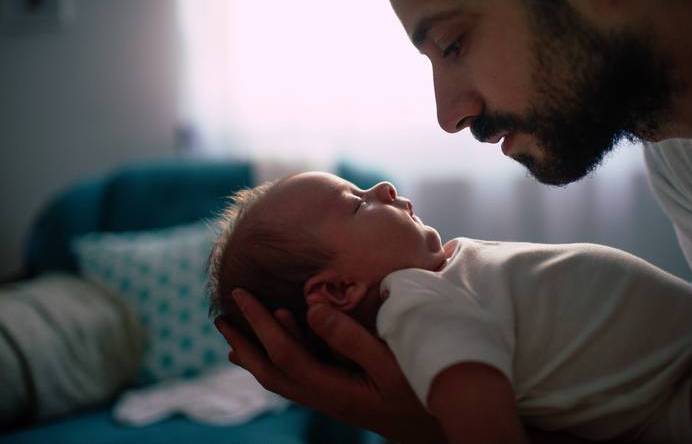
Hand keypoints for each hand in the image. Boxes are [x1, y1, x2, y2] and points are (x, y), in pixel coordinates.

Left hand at [215, 288, 444, 443]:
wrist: (439, 429)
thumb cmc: (421, 394)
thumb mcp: (389, 363)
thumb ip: (350, 337)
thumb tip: (311, 308)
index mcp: (332, 390)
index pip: (283, 354)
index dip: (259, 324)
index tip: (241, 295)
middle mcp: (324, 397)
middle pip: (271, 372)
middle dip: (244, 343)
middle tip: (219, 318)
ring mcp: (332, 397)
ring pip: (281, 378)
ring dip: (256, 354)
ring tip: (234, 336)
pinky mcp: (341, 393)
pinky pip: (299, 376)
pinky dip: (279, 360)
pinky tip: (280, 347)